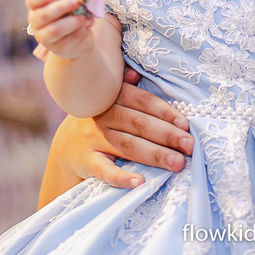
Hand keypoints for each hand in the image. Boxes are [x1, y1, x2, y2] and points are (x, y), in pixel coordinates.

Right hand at [26, 0, 95, 58]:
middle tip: (77, 1)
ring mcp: (45, 38)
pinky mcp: (58, 49)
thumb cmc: (72, 13)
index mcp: (37, 7)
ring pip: (55, 30)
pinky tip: (87, 26)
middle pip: (43, 15)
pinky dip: (80, 31)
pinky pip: (69, 39)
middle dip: (61, 6)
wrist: (80, 37)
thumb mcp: (70, 3)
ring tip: (84, 18)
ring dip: (71, 22)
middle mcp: (37, 23)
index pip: (32, 0)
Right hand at [56, 68, 193, 188]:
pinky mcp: (86, 162)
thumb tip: (136, 73)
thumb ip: (124, 86)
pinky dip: (122, 177)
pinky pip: (104, 170)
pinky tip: (141, 182)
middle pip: (138, 124)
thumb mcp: (107, 100)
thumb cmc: (99, 121)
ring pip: (127, 146)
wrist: (64, 148)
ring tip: (177, 163)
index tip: (185, 124)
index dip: (165, 112)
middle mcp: (101, 116)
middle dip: (166, 135)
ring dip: (154, 155)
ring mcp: (92, 139)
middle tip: (189, 146)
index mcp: (112, 97)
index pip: (142, 101)